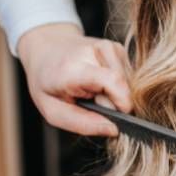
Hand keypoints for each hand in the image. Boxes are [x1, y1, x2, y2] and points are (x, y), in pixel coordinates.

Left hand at [17, 23, 132, 136]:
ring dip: (116, 93)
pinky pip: (128, 75)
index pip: (112, 80)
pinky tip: (102, 82)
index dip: (123, 101)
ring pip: (129, 81)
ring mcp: (109, 46)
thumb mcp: (53, 111)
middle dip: (114, 102)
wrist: (46, 50)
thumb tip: (113, 129)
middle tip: (94, 103)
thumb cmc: (47, 82)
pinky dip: (118, 84)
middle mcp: (95, 51)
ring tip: (95, 91)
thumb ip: (82, 123)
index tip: (122, 116)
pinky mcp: (119, 47)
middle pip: (123, 85)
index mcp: (74, 67)